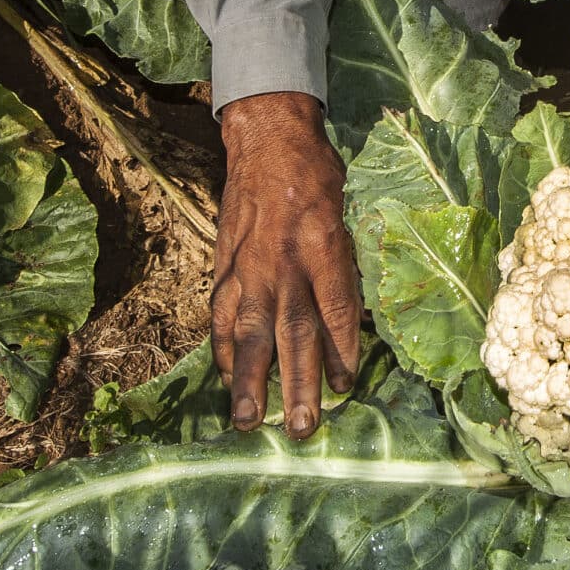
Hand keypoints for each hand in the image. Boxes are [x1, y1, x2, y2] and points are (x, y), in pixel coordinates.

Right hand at [211, 91, 361, 437]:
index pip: (336, 309)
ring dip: (247, 380)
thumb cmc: (316, 178)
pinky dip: (221, 348)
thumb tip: (349, 326)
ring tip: (247, 419)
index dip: (341, 351)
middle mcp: (284, 262)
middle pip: (292, 333)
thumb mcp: (344, 216)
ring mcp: (249, 267)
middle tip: (300, 428)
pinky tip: (225, 375)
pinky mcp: (225, 266)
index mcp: (323, 246)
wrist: (267, 141)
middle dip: (296, 385)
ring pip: (248, 333)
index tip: (344, 386)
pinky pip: (221, 314)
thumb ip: (344, 270)